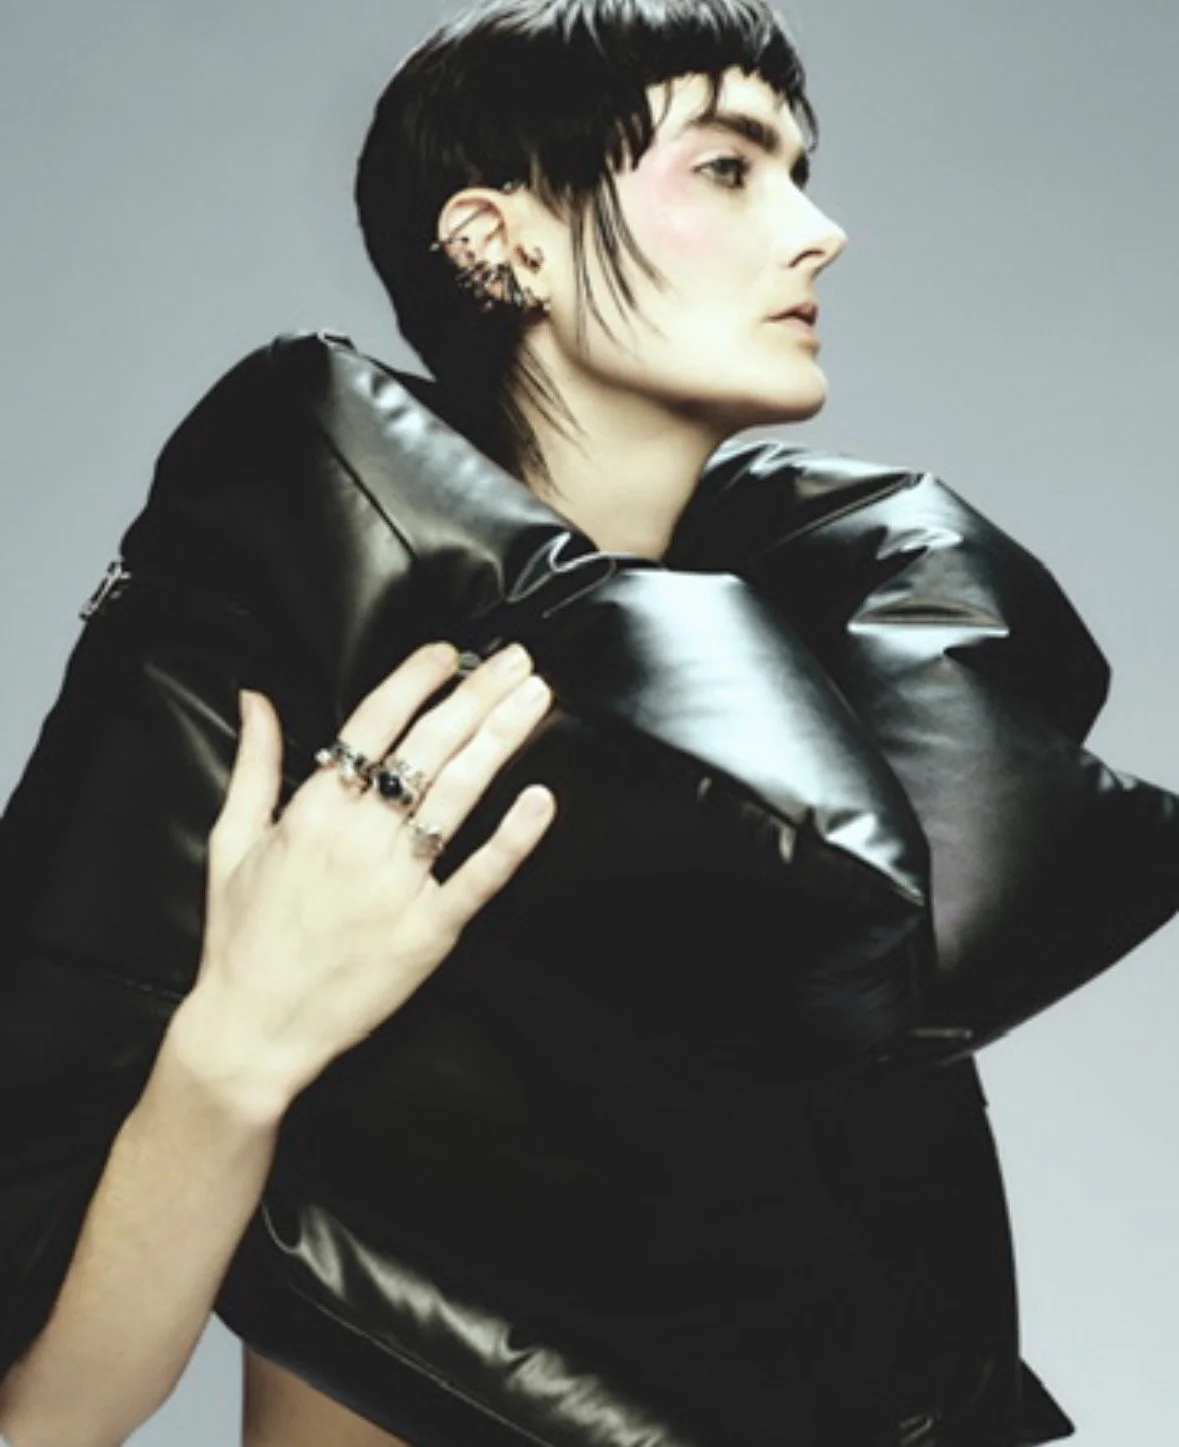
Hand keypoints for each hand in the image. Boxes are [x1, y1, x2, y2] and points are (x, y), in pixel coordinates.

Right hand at [183, 641, 555, 1103]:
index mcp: (312, 812)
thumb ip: (253, 763)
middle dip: (478, 695)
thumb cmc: (242, 937)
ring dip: (501, 740)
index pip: (374, 724)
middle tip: (518, 659)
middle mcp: (358, 839)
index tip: (450, 652)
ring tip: (535, 699)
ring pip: (458, 796)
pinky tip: (541, 798)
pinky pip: (479, 876)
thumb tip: (257, 698)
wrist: (253, 1029)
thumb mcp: (231, 840)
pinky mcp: (427, 931)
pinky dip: (513, 837)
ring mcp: (397, 885)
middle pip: (428, 748)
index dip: (417, 680)